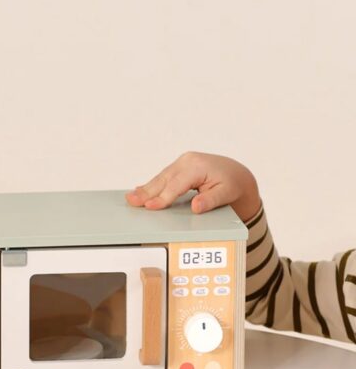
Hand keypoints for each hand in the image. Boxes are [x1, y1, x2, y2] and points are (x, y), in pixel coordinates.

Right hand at [126, 152, 260, 221]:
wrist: (237, 175)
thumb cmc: (232, 183)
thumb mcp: (227, 193)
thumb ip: (211, 200)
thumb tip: (196, 206)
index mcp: (198, 165)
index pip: (176, 184)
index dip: (162, 197)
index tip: (151, 206)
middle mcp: (187, 161)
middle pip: (163, 180)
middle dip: (147, 192)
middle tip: (132, 201)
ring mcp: (182, 163)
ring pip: (160, 178)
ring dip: (145, 189)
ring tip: (131, 198)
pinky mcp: (178, 167)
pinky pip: (163, 177)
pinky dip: (151, 185)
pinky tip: (139, 190)